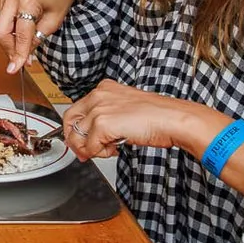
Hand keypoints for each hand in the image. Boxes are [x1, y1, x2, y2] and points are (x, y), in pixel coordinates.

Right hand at [0, 0, 87, 71]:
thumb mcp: (55, 20)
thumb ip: (38, 38)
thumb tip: (25, 54)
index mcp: (27, 1)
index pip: (20, 35)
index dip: (19, 54)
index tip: (15, 69)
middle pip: (0, 32)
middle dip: (9, 49)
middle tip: (21, 60)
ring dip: (10, 41)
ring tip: (25, 47)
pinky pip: (2, 19)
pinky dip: (10, 31)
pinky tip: (22, 34)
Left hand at [60, 79, 208, 160]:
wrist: (172, 119)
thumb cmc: (157, 116)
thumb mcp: (125, 110)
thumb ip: (107, 118)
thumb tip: (92, 137)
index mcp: (104, 89)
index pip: (77, 109)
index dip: (77, 129)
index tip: (82, 141)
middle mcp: (98, 95)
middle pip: (70, 121)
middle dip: (76, 141)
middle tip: (85, 153)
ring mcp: (99, 109)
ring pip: (79, 136)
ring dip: (93, 149)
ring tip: (111, 148)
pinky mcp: (102, 124)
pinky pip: (90, 147)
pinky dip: (100, 154)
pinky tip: (116, 149)